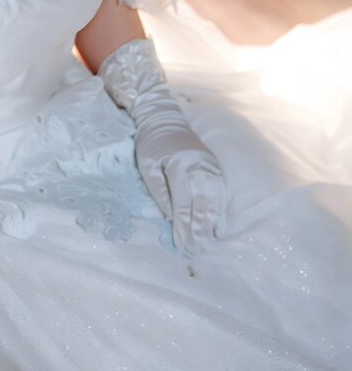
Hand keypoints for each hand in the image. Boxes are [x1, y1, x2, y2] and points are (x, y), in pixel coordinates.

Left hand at [129, 82, 227, 251]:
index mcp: (181, 167)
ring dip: (211, 224)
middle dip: (199, 229)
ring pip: (216, 201)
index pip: (185, 203)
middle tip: (195, 250)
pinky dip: (221, 212)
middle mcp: (201, 167)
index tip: (181, 244)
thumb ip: (160, 192)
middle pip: (204, 205)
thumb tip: (172, 217)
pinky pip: (223, 193)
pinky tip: (219, 228)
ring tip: (206, 244)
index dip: (184, 225)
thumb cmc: (151, 145)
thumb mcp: (147, 167)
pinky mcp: (217, 168)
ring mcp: (212, 167)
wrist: (164, 120)